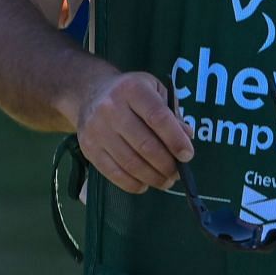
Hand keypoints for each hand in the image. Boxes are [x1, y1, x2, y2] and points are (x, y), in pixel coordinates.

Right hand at [75, 71, 194, 193]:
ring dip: (152, 177)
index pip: (158, 118)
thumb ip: (172, 114)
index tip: (187, 156)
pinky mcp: (88, 148)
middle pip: (145, 145)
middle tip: (178, 173)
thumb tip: (186, 138)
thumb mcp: (155, 91)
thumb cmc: (131, 94)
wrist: (90, 93)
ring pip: (130, 163)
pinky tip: (145, 184)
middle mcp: (111, 108)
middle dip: (166, 164)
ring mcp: (97, 130)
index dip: (175, 140)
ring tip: (165, 181)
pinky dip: (132, 183)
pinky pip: (113, 173)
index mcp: (133, 90)